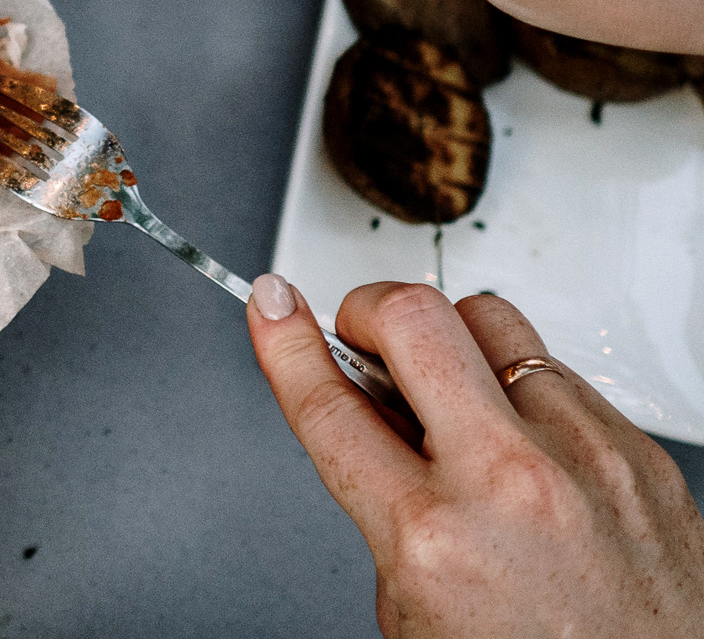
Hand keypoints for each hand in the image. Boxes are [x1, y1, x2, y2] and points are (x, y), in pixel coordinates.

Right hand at [247, 274, 703, 636]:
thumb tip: (368, 410)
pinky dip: (523, 391)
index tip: (273, 305)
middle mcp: (512, 483)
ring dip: (451, 342)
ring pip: (491, 319)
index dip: (283, 342)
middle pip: (412, 318)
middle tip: (361, 331)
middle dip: (366, 308)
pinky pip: (558, 371)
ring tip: (452, 386)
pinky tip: (524, 438)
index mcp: (433, 536)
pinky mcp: (639, 451)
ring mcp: (586, 457)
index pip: (329, 403)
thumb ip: (382, 504)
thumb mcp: (413, 608)